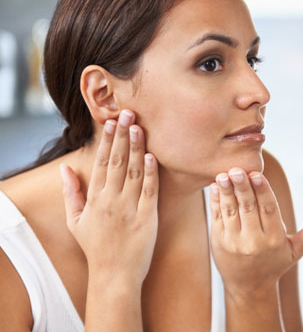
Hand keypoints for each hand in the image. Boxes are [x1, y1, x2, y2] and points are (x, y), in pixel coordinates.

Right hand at [60, 110, 158, 284]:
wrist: (114, 275)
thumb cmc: (96, 247)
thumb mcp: (76, 221)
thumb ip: (72, 192)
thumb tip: (64, 167)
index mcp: (95, 199)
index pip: (101, 163)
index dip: (107, 141)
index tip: (111, 121)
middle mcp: (111, 201)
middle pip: (118, 162)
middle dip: (123, 136)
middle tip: (129, 113)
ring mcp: (130, 209)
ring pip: (134, 172)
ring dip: (137, 148)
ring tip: (140, 126)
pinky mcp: (148, 218)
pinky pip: (150, 192)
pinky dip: (151, 174)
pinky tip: (152, 156)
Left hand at [209, 168, 302, 296]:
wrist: (248, 287)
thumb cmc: (274, 264)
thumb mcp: (294, 252)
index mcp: (274, 239)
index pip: (269, 210)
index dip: (263, 191)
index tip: (257, 175)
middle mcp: (253, 241)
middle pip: (248, 208)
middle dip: (242, 187)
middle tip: (237, 169)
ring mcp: (234, 241)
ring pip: (230, 211)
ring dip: (227, 191)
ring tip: (224, 175)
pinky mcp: (218, 241)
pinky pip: (217, 217)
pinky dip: (216, 200)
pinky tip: (216, 185)